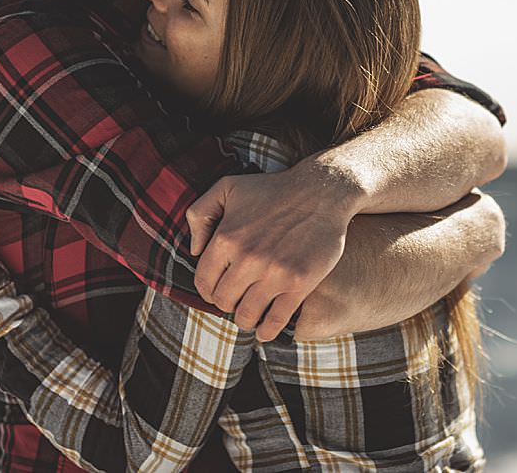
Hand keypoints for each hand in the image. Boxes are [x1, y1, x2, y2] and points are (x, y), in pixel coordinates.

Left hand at [186, 162, 361, 341]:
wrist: (321, 191)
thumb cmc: (273, 189)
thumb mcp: (227, 187)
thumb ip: (200, 213)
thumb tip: (195, 249)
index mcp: (226, 238)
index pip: (204, 282)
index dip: (208, 290)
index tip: (217, 291)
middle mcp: (247, 258)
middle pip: (224, 301)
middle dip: (227, 304)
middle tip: (237, 301)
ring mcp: (274, 273)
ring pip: (247, 315)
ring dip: (246, 319)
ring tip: (250, 315)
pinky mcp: (299, 283)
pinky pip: (276, 320)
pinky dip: (267, 331)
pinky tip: (265, 330)